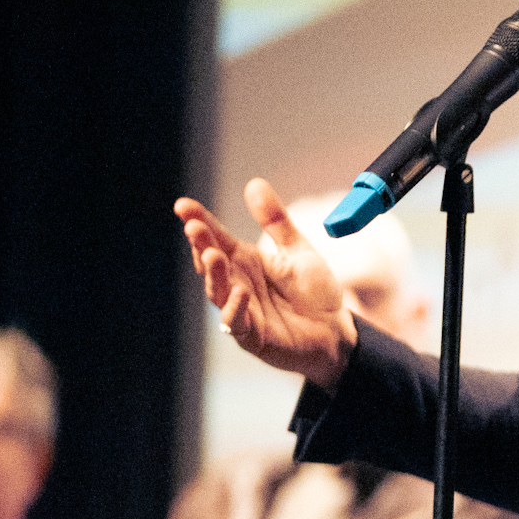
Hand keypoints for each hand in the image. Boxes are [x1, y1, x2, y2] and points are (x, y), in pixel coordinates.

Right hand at [176, 179, 356, 389]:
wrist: (336, 332)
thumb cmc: (314, 292)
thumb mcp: (297, 250)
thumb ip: (275, 221)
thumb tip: (254, 183)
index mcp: (244, 261)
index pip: (216, 238)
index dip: (200, 221)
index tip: (182, 205)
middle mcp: (236, 283)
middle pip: (211, 262)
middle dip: (200, 244)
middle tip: (193, 226)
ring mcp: (240, 310)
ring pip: (218, 291)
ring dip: (213, 274)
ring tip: (212, 254)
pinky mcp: (252, 336)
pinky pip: (238, 322)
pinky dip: (236, 307)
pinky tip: (240, 291)